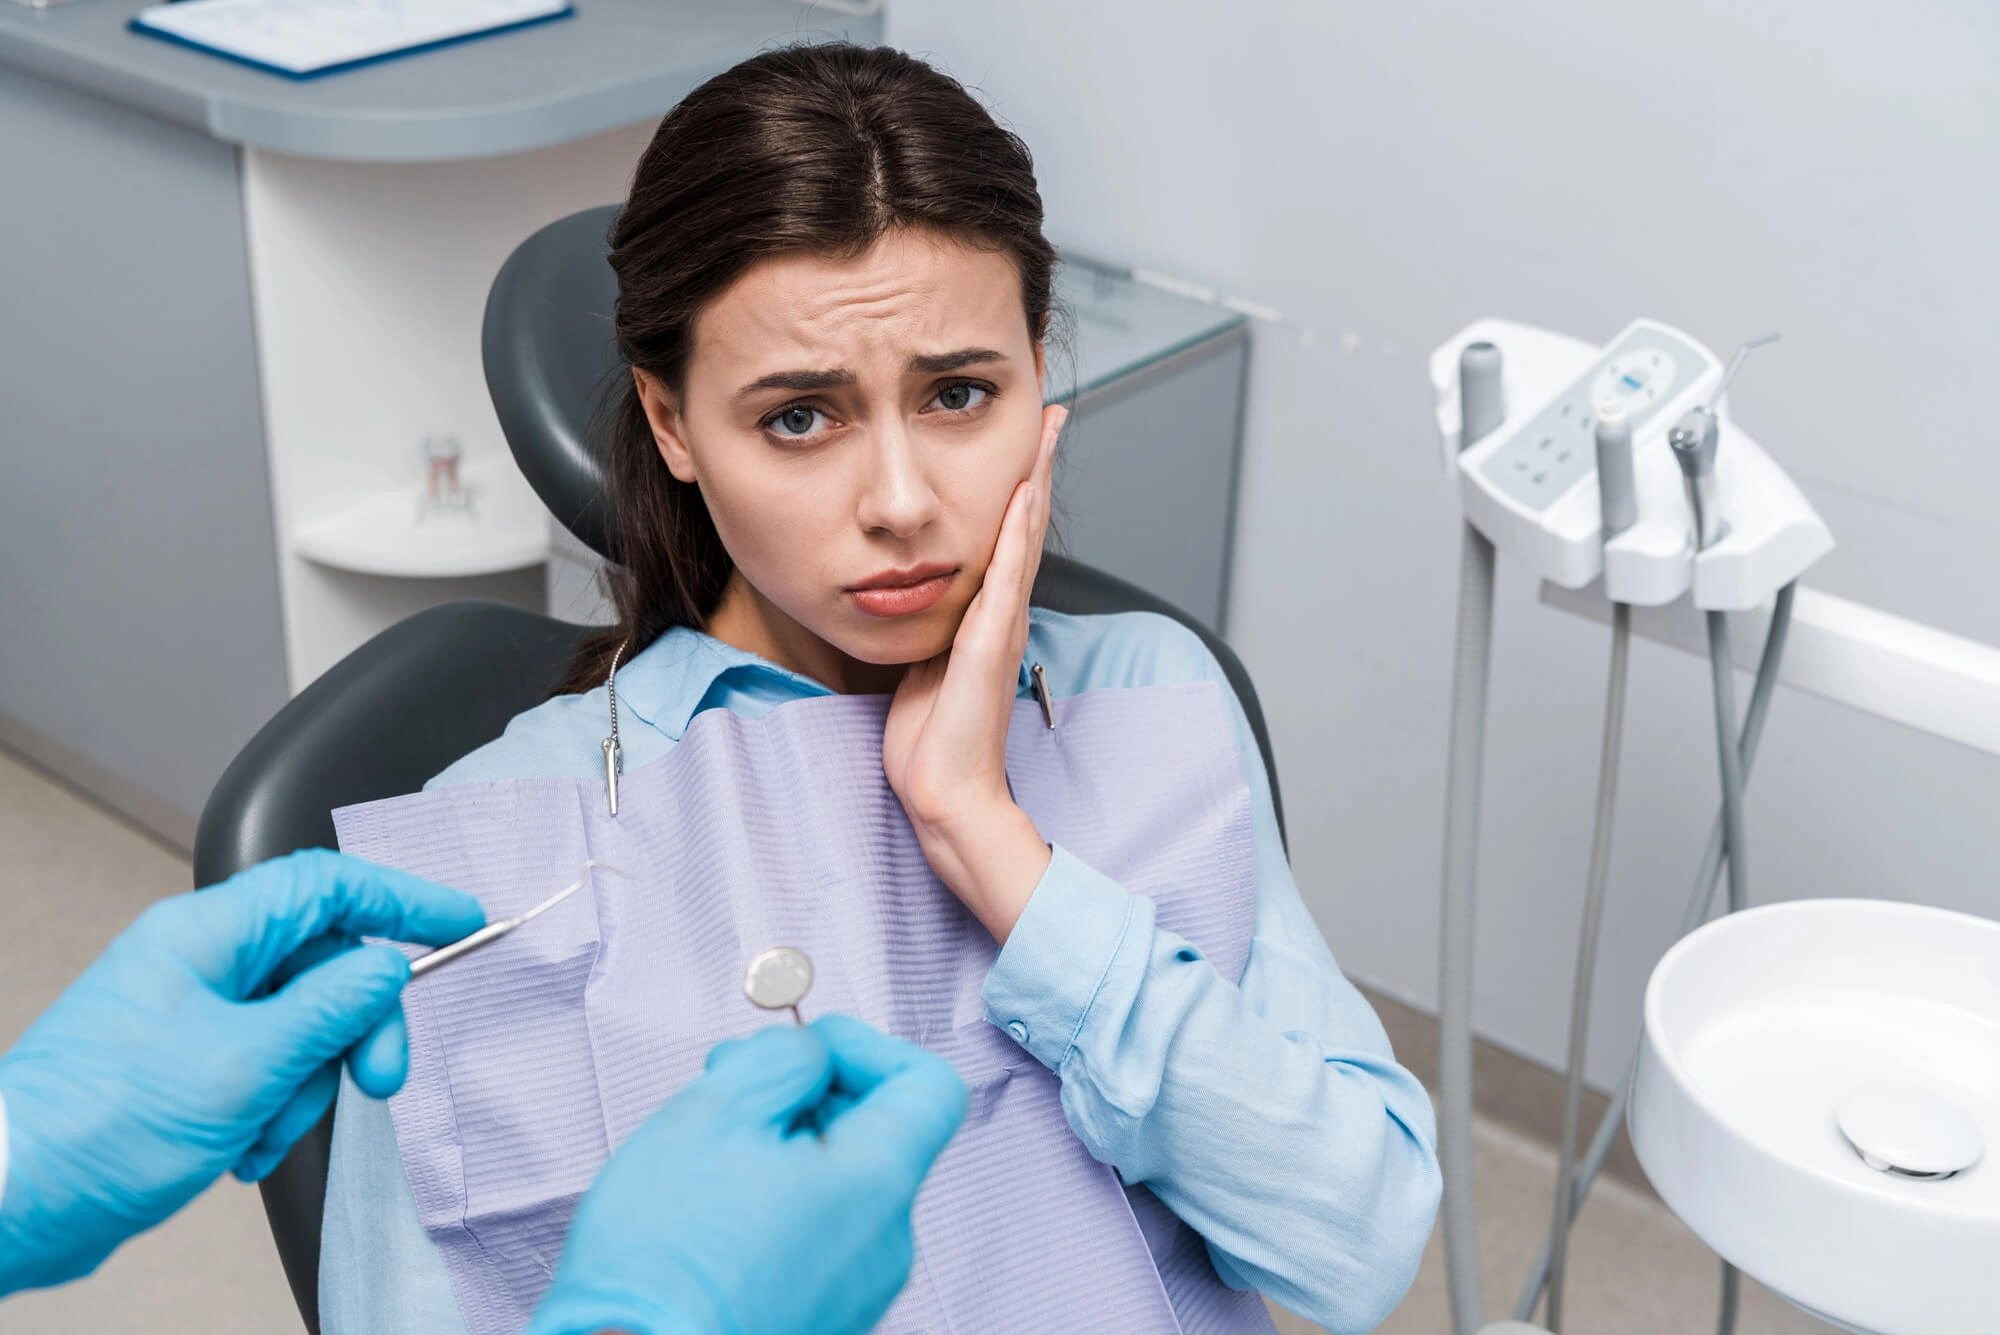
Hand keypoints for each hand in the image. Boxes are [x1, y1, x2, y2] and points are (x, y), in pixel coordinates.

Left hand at [0, 849, 483, 1293]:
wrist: (14, 1202)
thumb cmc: (101, 1125)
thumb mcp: (247, 1064)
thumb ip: (332, 1009)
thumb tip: (385, 970)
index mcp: (208, 935)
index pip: (327, 885)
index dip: (401, 898)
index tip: (458, 923)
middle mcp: (201, 964)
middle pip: (324, 965)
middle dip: (357, 1027)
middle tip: (376, 1078)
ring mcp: (194, 1016)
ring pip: (304, 1027)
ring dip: (306, 1086)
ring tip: (265, 1131)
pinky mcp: (189, 1066)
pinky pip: (269, 1070)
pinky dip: (272, 1112)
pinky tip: (241, 1149)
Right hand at [528, 1016, 967, 1334]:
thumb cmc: (665, 1256)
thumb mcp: (718, 1109)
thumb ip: (786, 1058)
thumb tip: (814, 1057)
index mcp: (877, 1186)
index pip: (930, 1087)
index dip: (867, 1046)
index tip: (808, 1045)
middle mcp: (884, 1245)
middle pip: (877, 1134)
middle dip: (808, 1094)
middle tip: (732, 1084)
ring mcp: (855, 1292)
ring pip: (841, 1185)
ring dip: (785, 1148)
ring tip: (710, 1153)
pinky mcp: (821, 1319)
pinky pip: (818, 1236)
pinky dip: (777, 1204)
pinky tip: (712, 1210)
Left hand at [883, 404, 1064, 938]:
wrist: (945, 791)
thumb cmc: (932, 742)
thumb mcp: (926, 671)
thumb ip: (933, 636)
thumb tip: (916, 606)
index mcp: (986, 620)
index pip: (1008, 539)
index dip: (1020, 487)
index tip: (1027, 442)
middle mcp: (1002, 615)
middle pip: (1027, 524)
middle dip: (1040, 465)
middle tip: (1053, 412)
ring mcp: (1000, 626)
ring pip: (1023, 538)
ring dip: (1036, 481)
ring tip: (1048, 431)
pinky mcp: (988, 643)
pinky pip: (1006, 576)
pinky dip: (1017, 533)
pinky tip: (1023, 494)